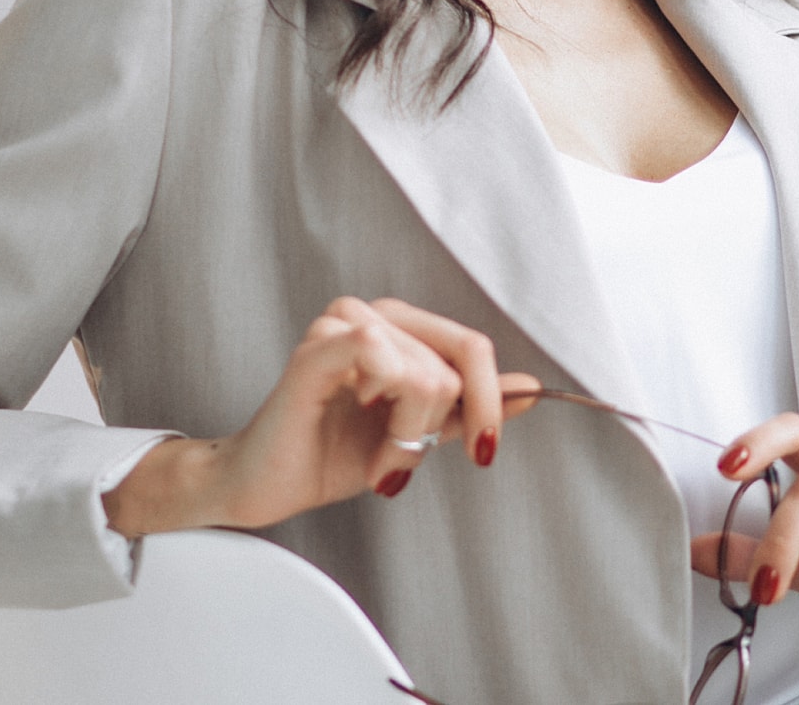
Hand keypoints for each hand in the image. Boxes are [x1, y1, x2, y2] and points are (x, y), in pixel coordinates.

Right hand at [104, 297, 539, 537]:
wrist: (267, 485)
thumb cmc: (332, 452)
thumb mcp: (417, 433)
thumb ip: (468, 407)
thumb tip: (531, 388)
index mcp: (401, 326)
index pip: (474, 347)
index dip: (491, 400)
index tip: (483, 450)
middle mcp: (374, 313)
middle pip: (458, 359)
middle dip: (439, 427)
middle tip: (402, 460)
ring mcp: (342, 325)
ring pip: (425, 372)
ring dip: (406, 436)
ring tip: (376, 456)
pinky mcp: (316, 349)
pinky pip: (378, 355)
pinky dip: (384, 416)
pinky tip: (360, 427)